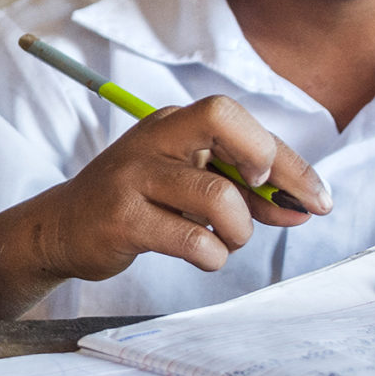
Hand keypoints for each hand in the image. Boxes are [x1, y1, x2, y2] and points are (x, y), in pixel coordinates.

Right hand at [0, 95, 330, 316]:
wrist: (63, 227)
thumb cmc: (140, 202)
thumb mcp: (191, 184)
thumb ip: (246, 191)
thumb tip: (304, 207)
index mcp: (174, 123)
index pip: (239, 119)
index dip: (286, 157)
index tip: (310, 196)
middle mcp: (153, 139)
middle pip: (223, 120)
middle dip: (267, 165)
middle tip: (264, 203)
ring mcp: (134, 178)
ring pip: (219, 198)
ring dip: (239, 231)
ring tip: (225, 241)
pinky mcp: (122, 219)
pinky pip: (193, 240)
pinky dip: (213, 256)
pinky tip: (203, 256)